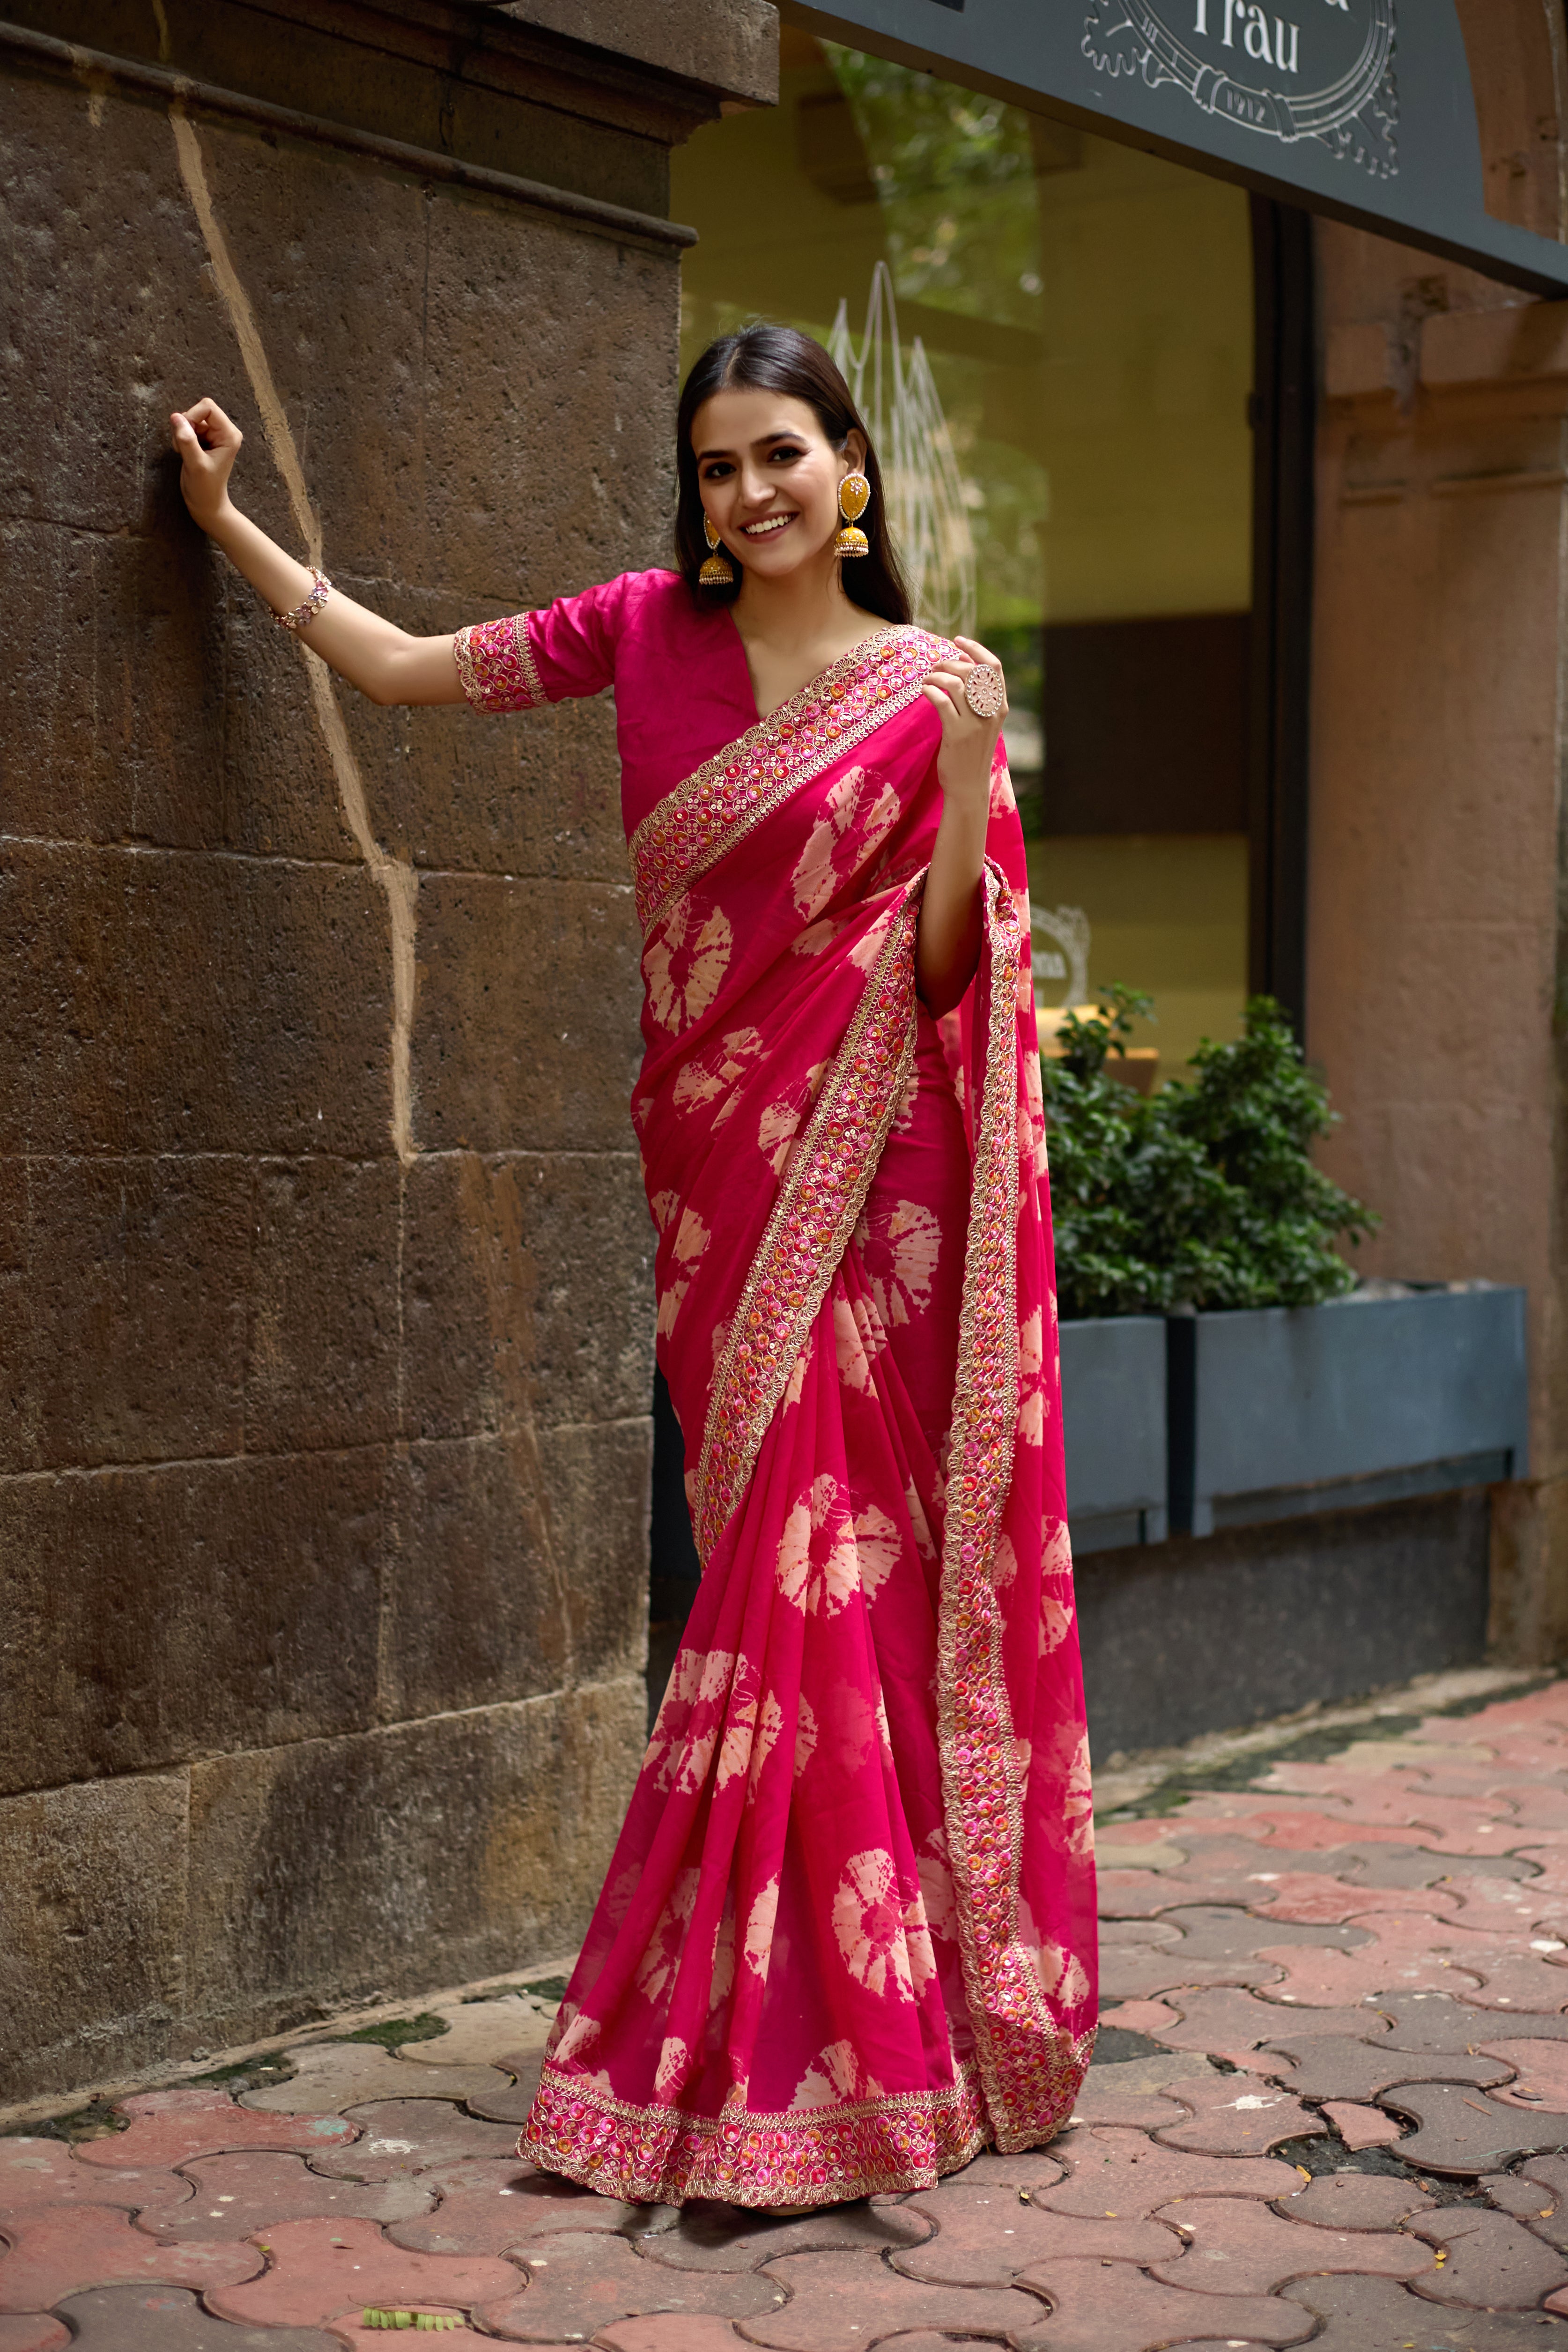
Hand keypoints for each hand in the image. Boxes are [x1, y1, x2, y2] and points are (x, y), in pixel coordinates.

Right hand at [170, 396, 242, 531]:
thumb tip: (175, 416)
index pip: (207, 407)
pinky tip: (184, 453)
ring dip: (182, 434)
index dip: (192, 415)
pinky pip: (186, 428)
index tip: (185, 434)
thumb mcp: (195, 464)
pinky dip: (181, 438)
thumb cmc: (205, 489)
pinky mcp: (203, 440)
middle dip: (186, 425)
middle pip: (198, 411)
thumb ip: (186, 440)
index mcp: (229, 434)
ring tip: (185, 453)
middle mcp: (224, 431)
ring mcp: (213, 435)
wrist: (206, 505)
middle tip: (184, 447)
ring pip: (190, 419)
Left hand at [920, 636, 1007, 804]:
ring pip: (956, 682)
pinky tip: (924, 691)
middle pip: (972, 670)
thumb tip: (961, 662)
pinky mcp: (957, 734)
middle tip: (935, 667)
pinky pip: (942, 701)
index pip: (994, 667)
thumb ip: (977, 696)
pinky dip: (930, 690)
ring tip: (927, 680)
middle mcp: (991, 712)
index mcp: (1000, 706)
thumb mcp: (982, 722)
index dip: (976, 649)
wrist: (969, 786)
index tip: (958, 641)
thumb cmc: (972, 752)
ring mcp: (975, 723)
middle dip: (950, 662)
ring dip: (937, 675)